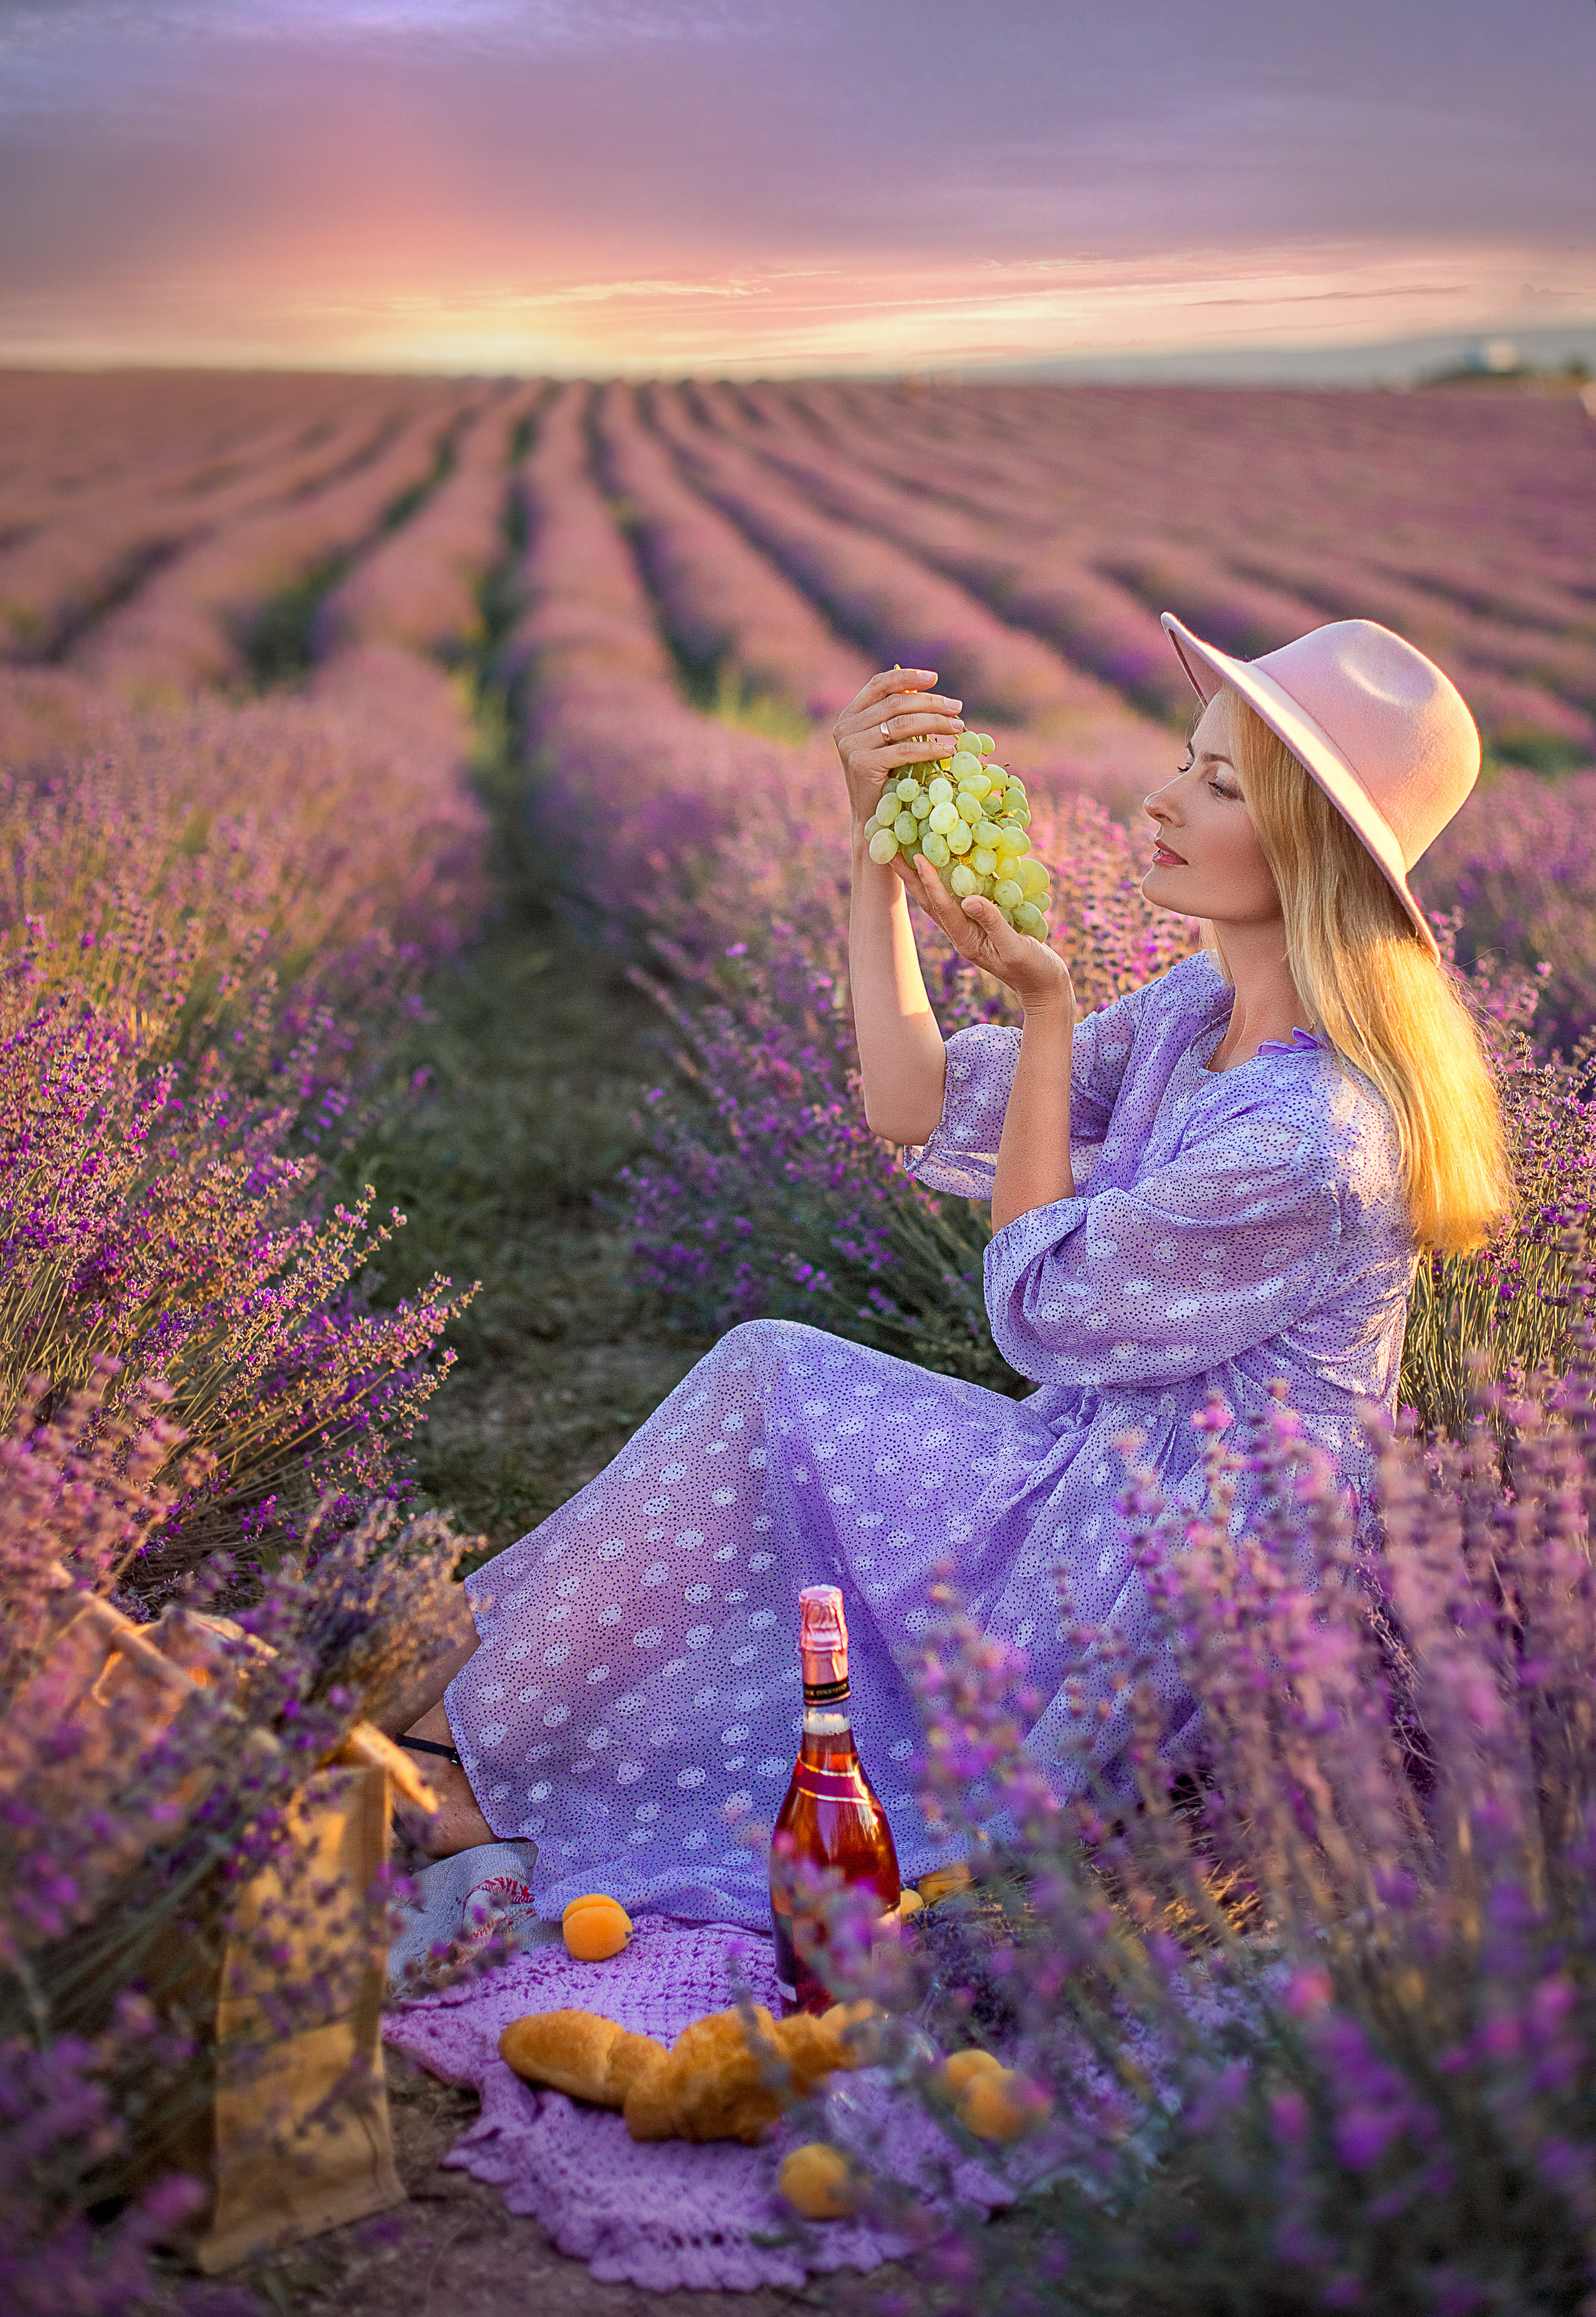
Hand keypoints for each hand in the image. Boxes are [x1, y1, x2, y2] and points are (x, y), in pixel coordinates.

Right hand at [833, 668, 965, 834]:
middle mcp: (845, 727)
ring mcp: (850, 745)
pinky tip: (949, 751)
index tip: (934, 678)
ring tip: (959, 727)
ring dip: (936, 723)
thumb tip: (931, 691)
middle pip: (896, 703)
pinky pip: (904, 750)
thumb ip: (900, 718)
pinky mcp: (860, 764)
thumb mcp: (890, 743)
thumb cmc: (887, 780)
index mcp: (850, 716)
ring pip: (902, 724)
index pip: (879, 685)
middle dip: (931, 703)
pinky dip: (930, 749)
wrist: (872, 820)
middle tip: (957, 708)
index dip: (906, 676)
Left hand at [901, 853, 1074, 1018]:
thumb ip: (993, 922)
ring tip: (908, 852)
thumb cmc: (1034, 971)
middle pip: (930, 902)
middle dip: (911, 877)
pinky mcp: (982, 925)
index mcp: (966, 940)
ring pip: (941, 899)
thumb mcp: (1016, 947)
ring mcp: (970, 930)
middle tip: (890, 851)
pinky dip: (950, 879)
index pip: (942, 907)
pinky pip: (960, 898)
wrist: (1045, 987)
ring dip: (923, 877)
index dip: (929, 881)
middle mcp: (962, 934)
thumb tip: (969, 899)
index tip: (915, 856)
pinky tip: (947, 863)